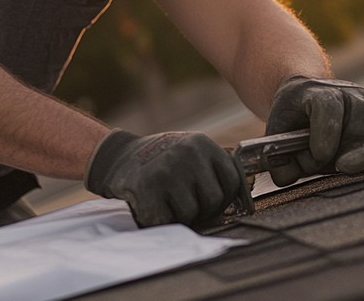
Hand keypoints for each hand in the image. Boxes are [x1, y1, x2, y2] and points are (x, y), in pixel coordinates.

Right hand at [85, 129, 241, 227]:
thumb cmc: (162, 160)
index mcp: (202, 143)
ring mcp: (167, 171)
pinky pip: (168, 221)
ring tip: (166, 198)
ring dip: (180, 214)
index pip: (232, 180)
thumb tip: (244, 203)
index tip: (207, 196)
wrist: (118, 157)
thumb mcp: (191, 152)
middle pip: (215, 200)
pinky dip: (162, 220)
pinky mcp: (148, 189)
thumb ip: (215, 170)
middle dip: (202, 207)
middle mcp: (187, 154)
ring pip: (193, 213)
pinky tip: (153, 205)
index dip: (223, 195)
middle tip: (183, 199)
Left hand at [265, 76, 363, 185]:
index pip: (327, 106)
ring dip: (363, 146)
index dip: (326, 134)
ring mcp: (360, 96)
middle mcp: (340, 89)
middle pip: (357, 114)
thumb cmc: (290, 124)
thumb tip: (287, 178)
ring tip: (346, 161)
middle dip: (348, 147)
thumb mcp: (277, 138)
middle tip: (338, 166)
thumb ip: (279, 162)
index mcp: (310, 92)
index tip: (320, 156)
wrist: (302, 100)